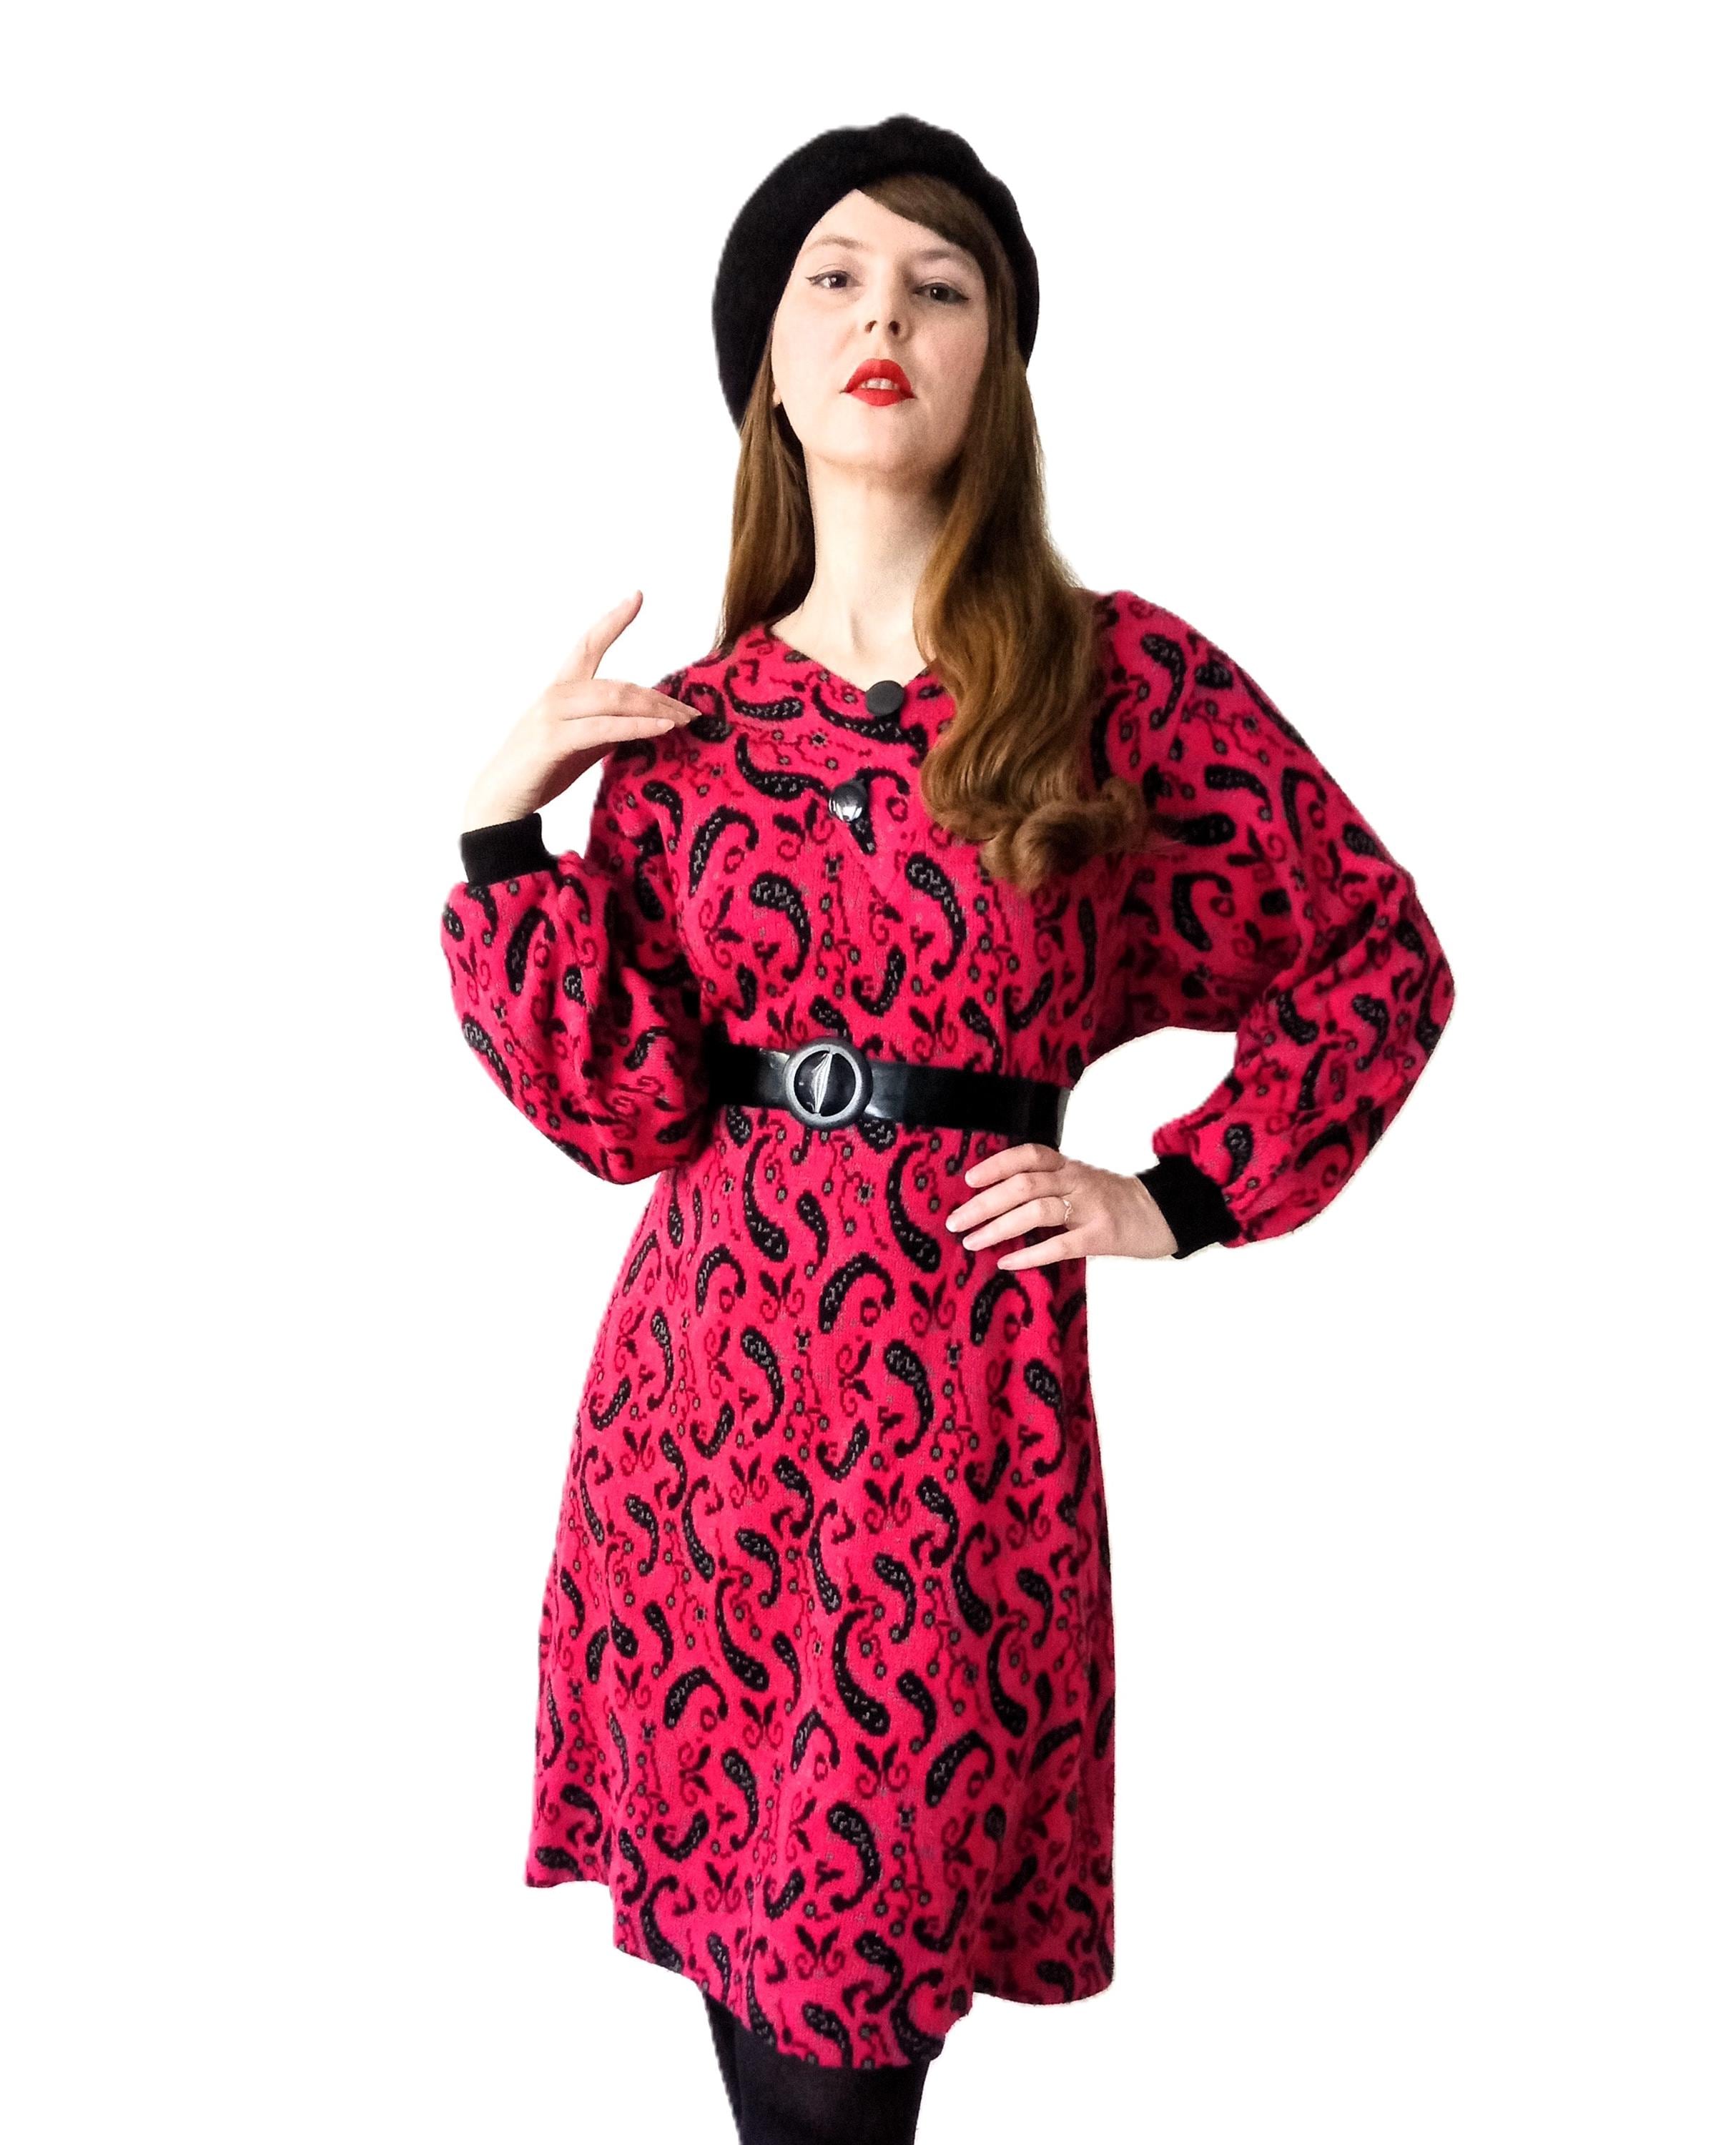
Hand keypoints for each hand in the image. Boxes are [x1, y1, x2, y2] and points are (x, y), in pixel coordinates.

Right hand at [462, 589, 696, 829]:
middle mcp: (556, 695)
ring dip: (656, 709)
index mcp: (561, 691)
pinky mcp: (553, 740)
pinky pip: (605, 728)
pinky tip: (663, 728)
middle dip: (659, 697)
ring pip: (614, 700)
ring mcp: (553, 715)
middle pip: (618, 684)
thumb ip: (607, 728)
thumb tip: (643, 722)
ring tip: (685, 720)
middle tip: (692, 712)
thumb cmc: (539, 773)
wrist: (499, 803)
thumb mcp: (581, 746)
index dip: (613, 619)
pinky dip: (638, 726)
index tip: (637, 596)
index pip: (588, 645)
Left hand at [945, 1144, 1178, 1268]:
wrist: (1165, 1213)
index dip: (997, 1164)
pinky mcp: (1102, 1236)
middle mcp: (1077, 1180)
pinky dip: (1031, 1252)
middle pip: (1023, 1184)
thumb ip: (1048, 1185)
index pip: (1028, 1155)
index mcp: (1069, 1166)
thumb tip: (996, 1200)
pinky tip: (1008, 1262)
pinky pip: (1061, 1244)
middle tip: (955, 1221)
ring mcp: (1090, 1207)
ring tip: (972, 1242)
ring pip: (1037, 1210)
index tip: (969, 1180)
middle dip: (984, 1203)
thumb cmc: (1114, 1201)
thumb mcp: (1080, 1182)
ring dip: (998, 1226)